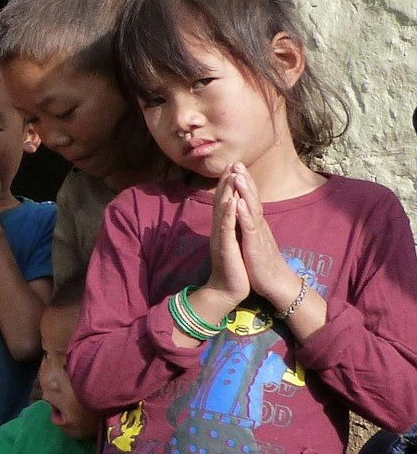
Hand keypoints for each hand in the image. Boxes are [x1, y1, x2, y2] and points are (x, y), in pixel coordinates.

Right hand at [201, 171, 250, 308]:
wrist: (227, 289)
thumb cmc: (233, 267)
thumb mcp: (233, 243)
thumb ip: (231, 228)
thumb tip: (232, 216)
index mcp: (223, 228)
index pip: (225, 202)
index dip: (228, 184)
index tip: (232, 167)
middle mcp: (219, 230)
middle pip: (222, 201)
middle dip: (226, 182)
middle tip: (230, 163)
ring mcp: (221, 237)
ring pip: (223, 211)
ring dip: (226, 192)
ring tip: (231, 175)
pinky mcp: (225, 247)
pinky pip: (227, 227)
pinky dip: (229, 213)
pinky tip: (232, 200)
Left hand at [228, 164, 299, 307]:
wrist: (275, 284)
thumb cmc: (262, 263)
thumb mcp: (253, 241)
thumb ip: (250, 227)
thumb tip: (245, 215)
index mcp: (256, 225)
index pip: (249, 200)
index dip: (243, 183)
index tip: (235, 166)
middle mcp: (259, 226)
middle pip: (252, 199)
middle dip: (244, 180)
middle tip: (237, 162)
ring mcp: (258, 235)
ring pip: (252, 209)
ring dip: (245, 191)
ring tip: (238, 175)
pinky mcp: (256, 246)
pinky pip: (250, 228)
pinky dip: (245, 214)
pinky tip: (239, 203)